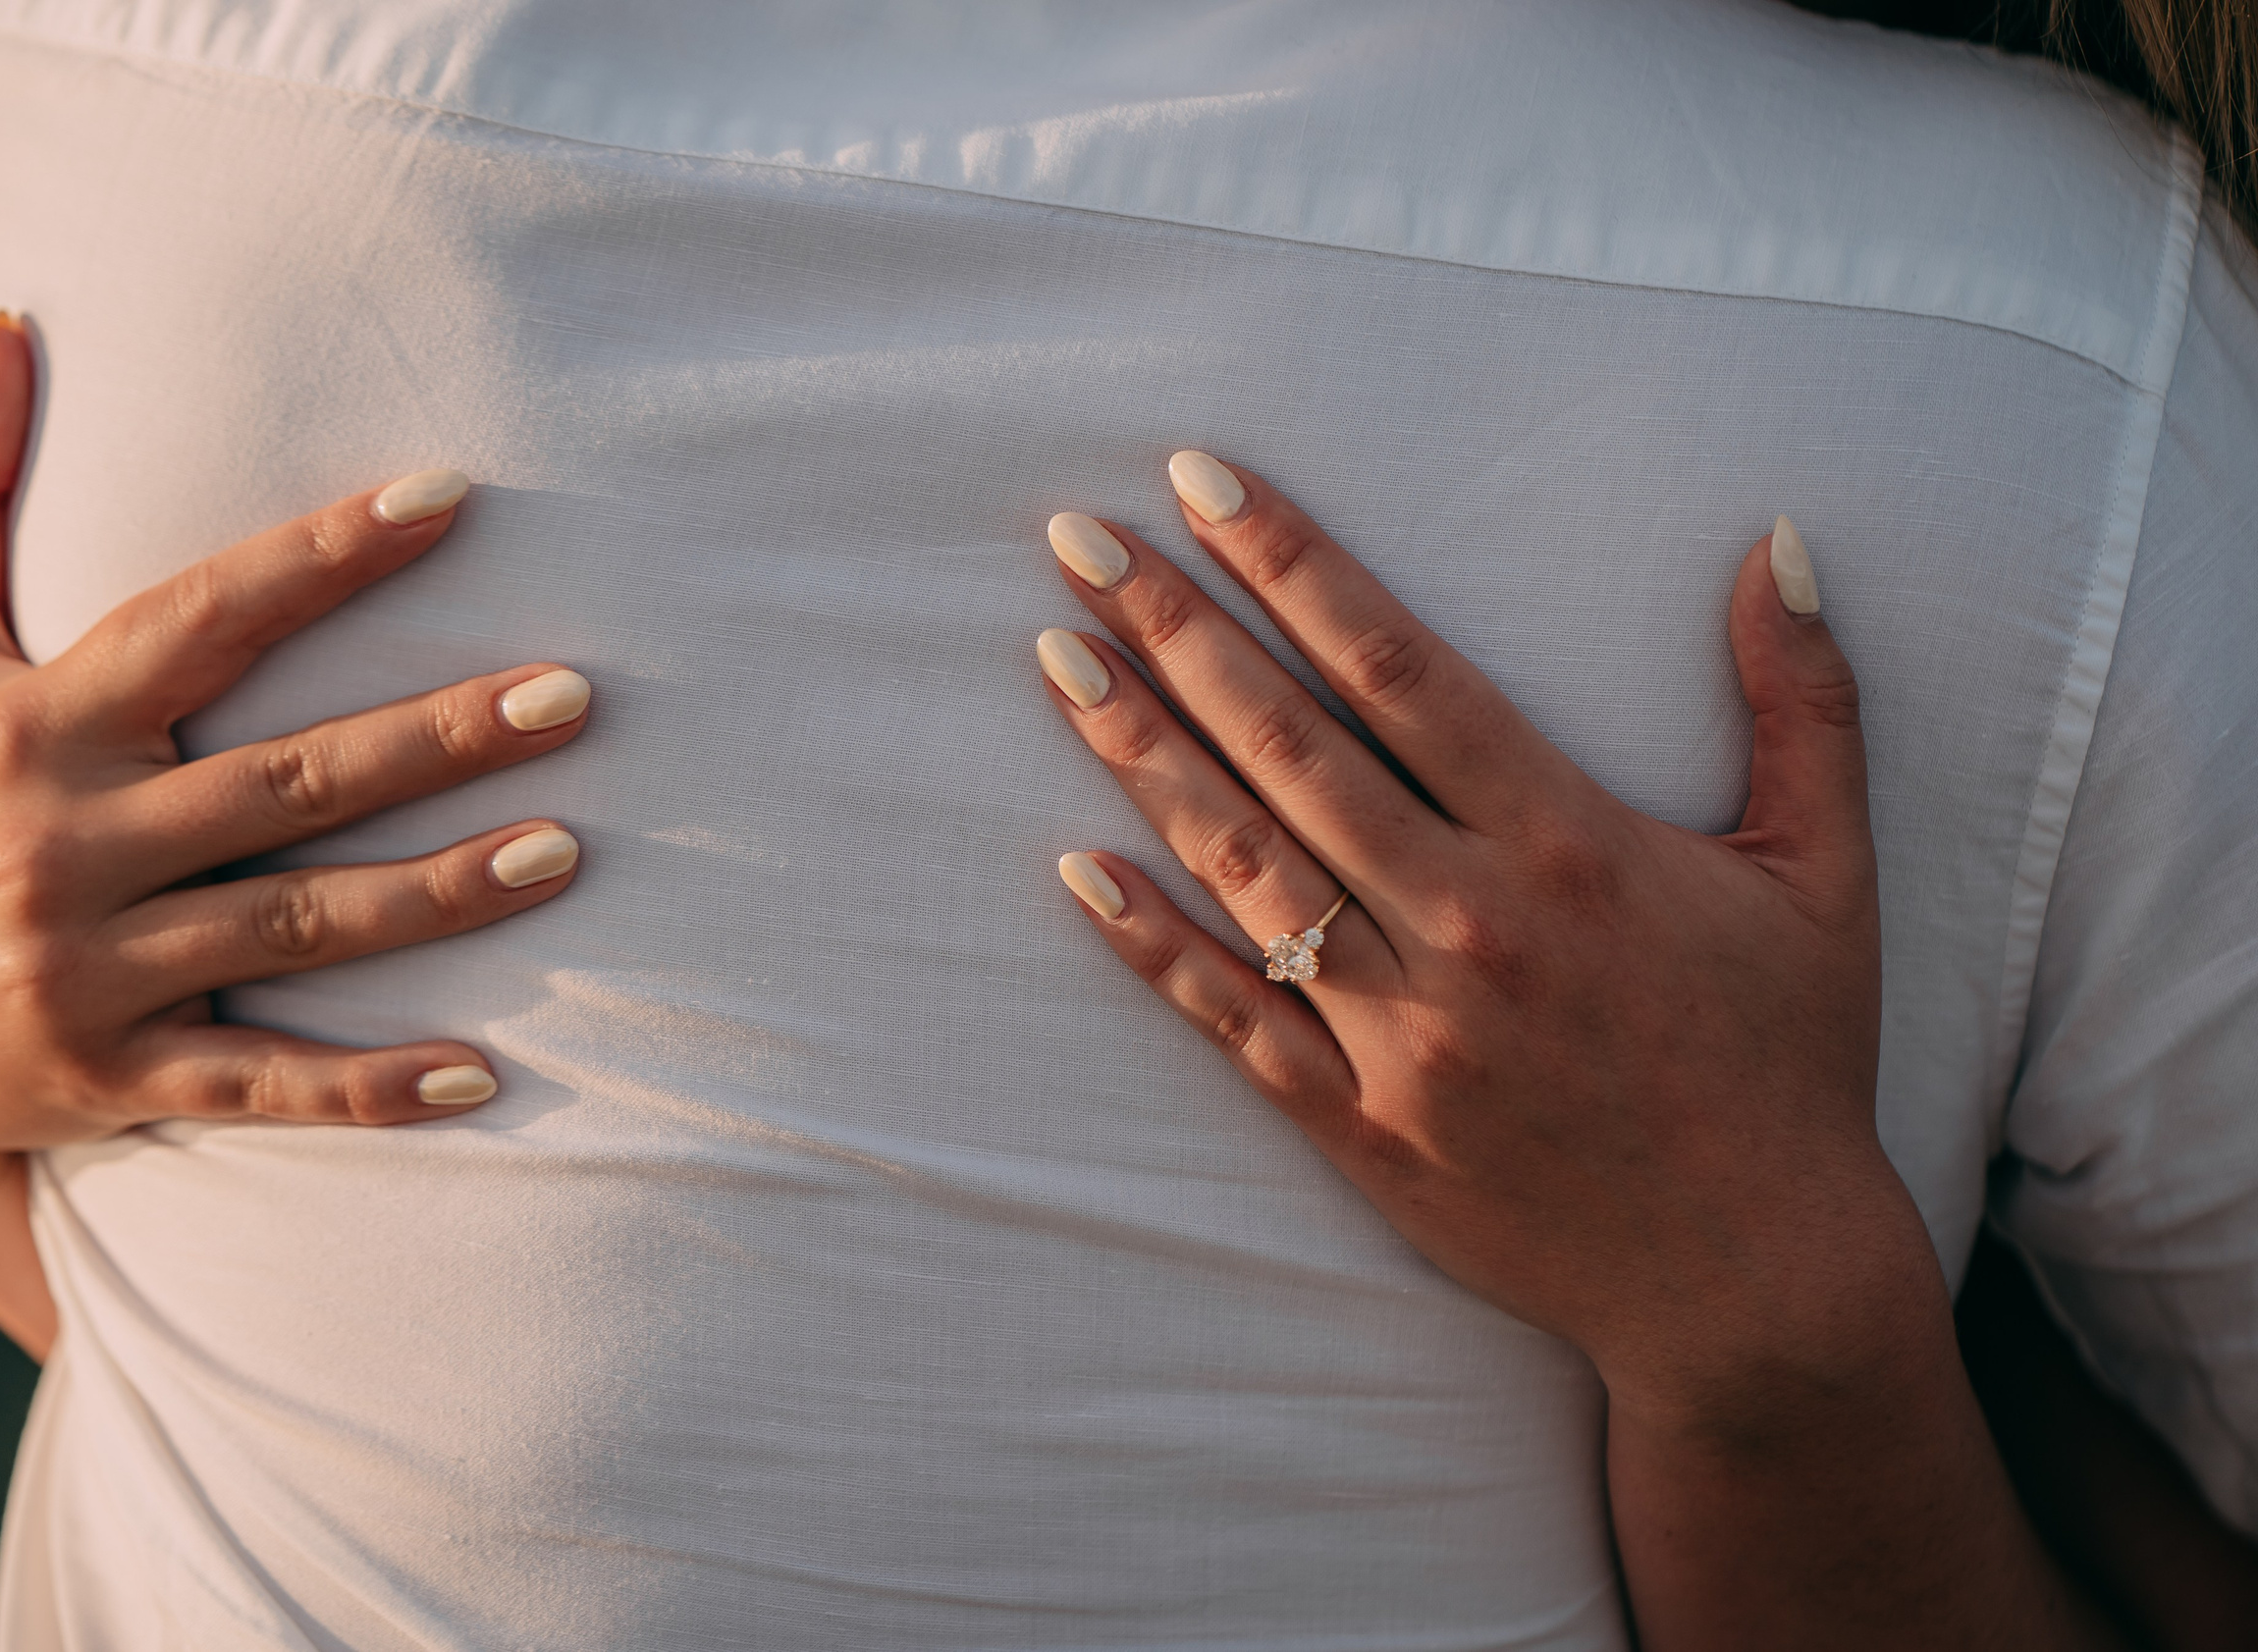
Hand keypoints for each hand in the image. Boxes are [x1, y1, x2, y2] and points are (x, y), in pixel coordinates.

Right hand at [0, 315, 590, 1351]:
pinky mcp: (108, 1077)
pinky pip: (261, 1084)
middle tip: (574, 696)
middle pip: (288, 779)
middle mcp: (64, 841)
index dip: (325, 553)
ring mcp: (88, 969)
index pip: (202, 617)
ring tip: (564, 851)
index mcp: (36, 723)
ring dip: (440, 893)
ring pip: (298, 922)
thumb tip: (5, 328)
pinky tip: (483, 1073)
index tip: (449, 497)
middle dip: (436, 737)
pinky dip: (370, 1088)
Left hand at [1036, 453, 2109, 1647]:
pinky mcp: (1360, 1123)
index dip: (1293, 565)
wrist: (1753, 1284)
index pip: (1399, 671)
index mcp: (1570, 847)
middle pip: (1290, 748)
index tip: (1203, 481)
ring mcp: (1403, 1032)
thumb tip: (1779, 540)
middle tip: (1081, 540)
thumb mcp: (1825, 875)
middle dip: (1177, 630)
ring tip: (1058, 658)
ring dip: (1142, 756)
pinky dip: (1150, 946)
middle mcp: (1471, 927)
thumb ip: (1802, 702)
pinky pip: (1232, 1020)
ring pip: (1244, 867)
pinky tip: (1077, 868)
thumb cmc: (1788, 1064)